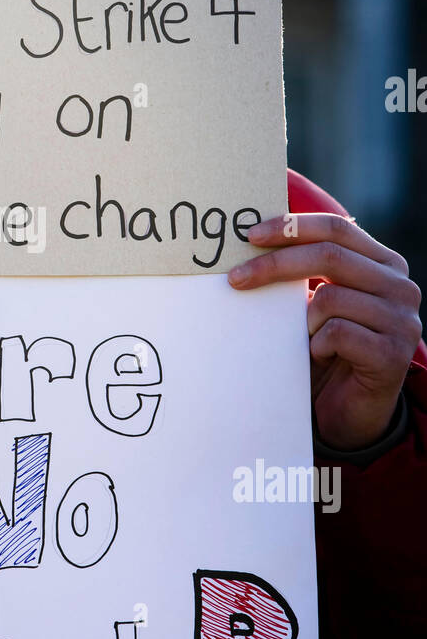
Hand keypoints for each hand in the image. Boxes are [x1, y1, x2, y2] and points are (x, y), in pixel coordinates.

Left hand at [227, 213, 421, 450]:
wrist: (350, 412)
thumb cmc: (328, 351)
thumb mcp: (317, 305)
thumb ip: (305, 273)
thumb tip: (253, 243)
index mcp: (384, 263)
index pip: (336, 228)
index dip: (292, 227)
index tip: (250, 236)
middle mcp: (400, 286)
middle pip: (329, 255)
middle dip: (276, 264)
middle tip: (236, 279)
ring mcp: (402, 320)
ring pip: (330, 298)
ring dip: (303, 322)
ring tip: (305, 339)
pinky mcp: (393, 354)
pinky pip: (337, 333)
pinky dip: (317, 345)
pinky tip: (321, 357)